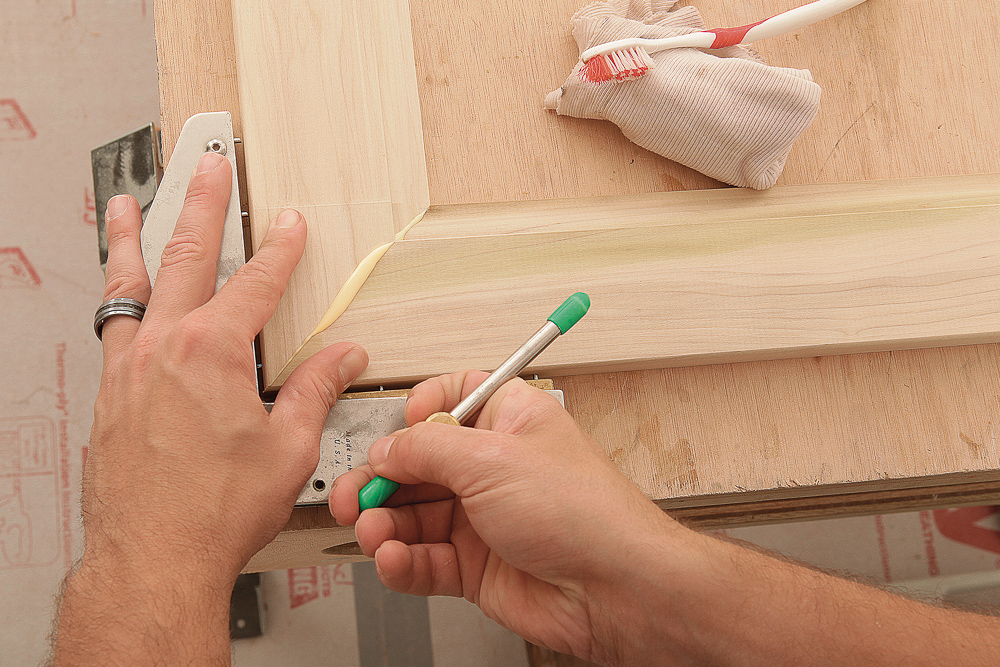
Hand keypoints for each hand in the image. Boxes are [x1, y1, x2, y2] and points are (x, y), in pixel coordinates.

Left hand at [56, 151, 367, 663]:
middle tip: (208, 168)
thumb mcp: (289, 447)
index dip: (281, 249)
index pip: (255, 283)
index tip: (291, 224)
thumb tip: (343, 357)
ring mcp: (127, 369)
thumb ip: (316, 390)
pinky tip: (121, 295)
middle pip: (184, 257)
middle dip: (202, 206)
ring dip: (133, 238)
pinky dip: (118, 297)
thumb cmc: (214, 510)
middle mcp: (162, 348)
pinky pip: (112, 327)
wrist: (154, 556)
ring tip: (128, 205)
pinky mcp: (109, 395)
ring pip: (129, 284)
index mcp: (212, 352)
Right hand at [330, 372, 683, 660]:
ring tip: (372, 532)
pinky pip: (423, 560)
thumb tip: (385, 447)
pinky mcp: (476, 566)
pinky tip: (394, 560)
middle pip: (418, 464)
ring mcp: (483, 519)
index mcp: (508, 422)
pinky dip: (402, 562)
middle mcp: (494, 468)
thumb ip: (426, 449)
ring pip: (413, 516)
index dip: (417, 412)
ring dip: (385, 525)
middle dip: (382, 480)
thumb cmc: (585, 513)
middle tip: (356, 495)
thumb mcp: (492, 460)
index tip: (394, 430)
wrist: (616, 590)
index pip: (452, 399)